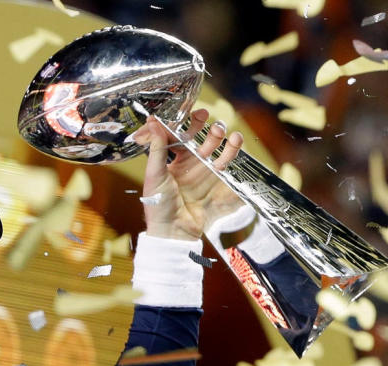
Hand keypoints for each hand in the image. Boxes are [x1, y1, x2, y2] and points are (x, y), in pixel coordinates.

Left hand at [134, 109, 244, 241]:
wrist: (174, 232)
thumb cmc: (158, 206)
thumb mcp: (154, 175)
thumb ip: (156, 148)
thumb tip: (152, 122)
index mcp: (174, 160)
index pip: (183, 134)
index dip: (189, 122)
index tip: (196, 112)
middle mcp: (192, 165)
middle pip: (204, 139)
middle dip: (209, 128)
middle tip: (210, 123)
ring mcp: (207, 173)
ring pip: (219, 149)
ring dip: (224, 139)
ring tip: (227, 134)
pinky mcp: (219, 184)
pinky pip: (229, 164)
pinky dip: (233, 152)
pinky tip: (236, 142)